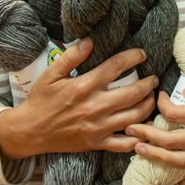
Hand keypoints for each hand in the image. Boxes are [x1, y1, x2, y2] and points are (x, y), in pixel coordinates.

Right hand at [0, 39, 157, 159]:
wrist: (30, 131)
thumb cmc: (41, 101)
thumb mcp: (51, 74)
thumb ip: (71, 57)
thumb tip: (89, 41)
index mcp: (84, 86)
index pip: (116, 67)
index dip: (133, 58)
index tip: (142, 54)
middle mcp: (95, 106)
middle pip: (133, 93)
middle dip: (148, 83)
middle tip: (153, 78)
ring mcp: (98, 127)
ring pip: (134, 116)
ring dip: (148, 106)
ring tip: (151, 98)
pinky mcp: (97, 142)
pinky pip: (124, 143)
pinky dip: (137, 136)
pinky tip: (143, 126)